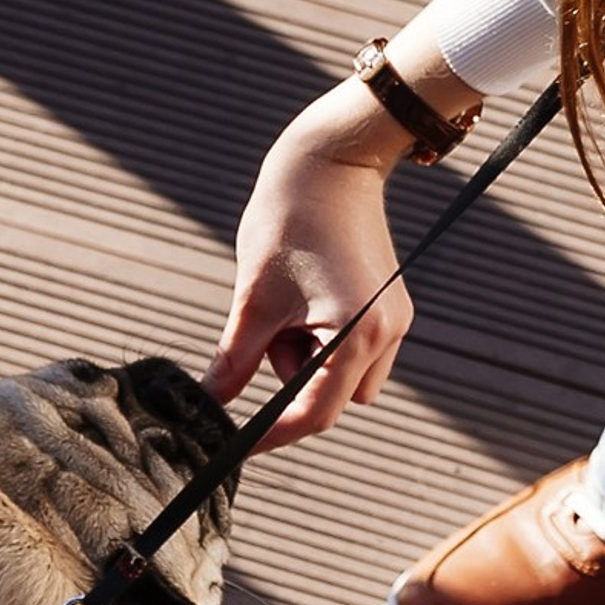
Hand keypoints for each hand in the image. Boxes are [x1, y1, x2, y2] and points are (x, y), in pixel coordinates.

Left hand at [204, 29, 480, 449]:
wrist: (333, 160)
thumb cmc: (290, 218)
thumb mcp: (253, 297)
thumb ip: (234, 360)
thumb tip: (211, 404)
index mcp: (356, 334)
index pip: (314, 414)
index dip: (273, 434)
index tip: (239, 443)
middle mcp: (386, 335)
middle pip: (332, 401)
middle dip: (292, 381)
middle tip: (269, 330)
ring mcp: (394, 323)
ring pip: (342, 379)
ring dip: (307, 361)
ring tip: (289, 306)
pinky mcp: (390, 310)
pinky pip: (352, 352)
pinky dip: (322, 341)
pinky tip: (307, 297)